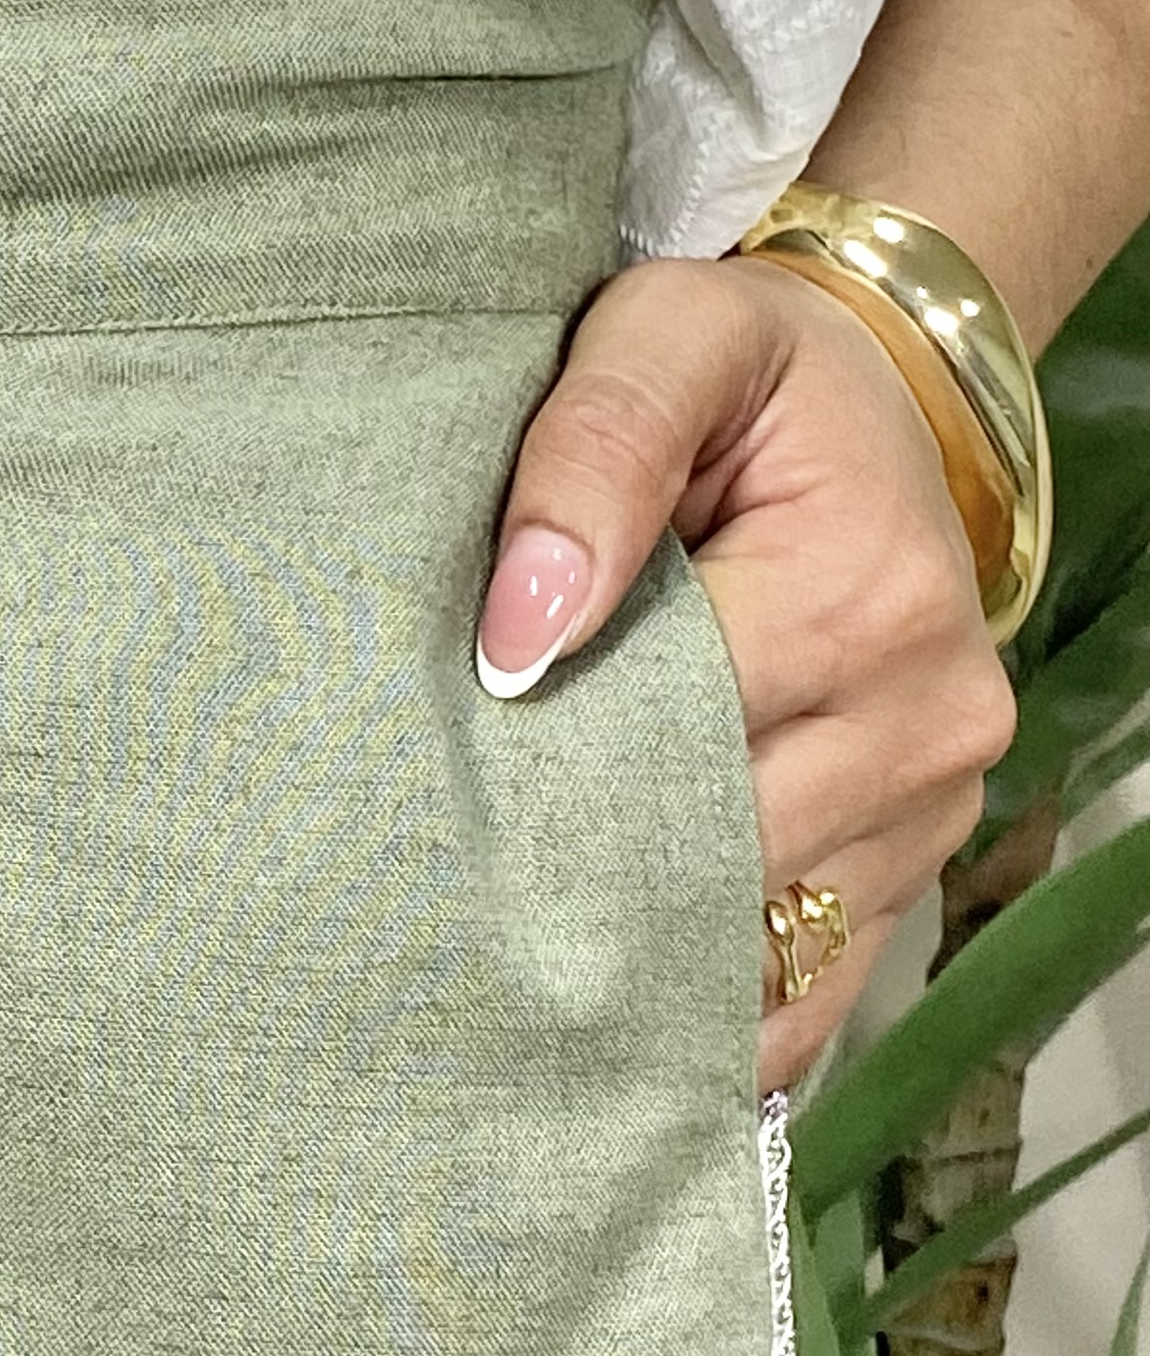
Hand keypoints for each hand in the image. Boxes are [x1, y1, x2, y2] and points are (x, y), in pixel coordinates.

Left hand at [476, 255, 1019, 1091]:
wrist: (888, 397)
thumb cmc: (756, 373)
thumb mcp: (670, 339)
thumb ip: (593, 452)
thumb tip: (522, 632)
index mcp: (862, 599)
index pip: (668, 738)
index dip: (538, 769)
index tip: (430, 790)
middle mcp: (920, 725)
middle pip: (707, 859)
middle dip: (571, 876)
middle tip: (435, 894)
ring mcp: (926, 809)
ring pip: (750, 945)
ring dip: (628, 957)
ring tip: (497, 954)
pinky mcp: (909, 864)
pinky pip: (803, 985)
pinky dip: (699, 1006)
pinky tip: (598, 1016)